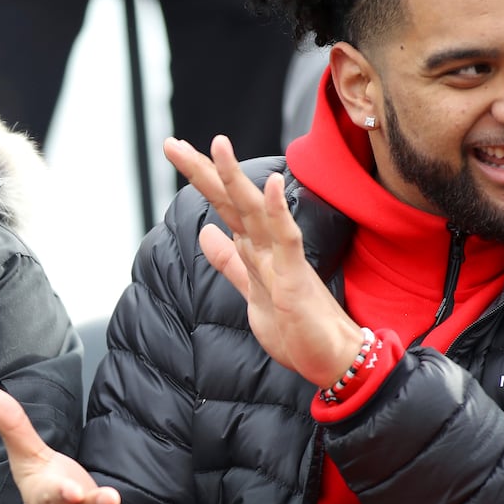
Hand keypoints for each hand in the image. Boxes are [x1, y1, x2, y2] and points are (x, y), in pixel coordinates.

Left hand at [164, 136, 363, 389]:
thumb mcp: (249, 291)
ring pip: (254, 210)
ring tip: (218, 144)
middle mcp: (266, 245)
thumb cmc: (296, 328)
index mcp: (253, 248)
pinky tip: (269, 184)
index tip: (176, 150)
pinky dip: (277, 211)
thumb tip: (205, 233)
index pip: (222, 204)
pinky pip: (286, 238)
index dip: (200, 178)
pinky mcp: (296, 276)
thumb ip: (228, 261)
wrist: (330, 359)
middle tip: (172, 144)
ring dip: (236, 178)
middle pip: (230, 200)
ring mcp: (282, 257)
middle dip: (202, 170)